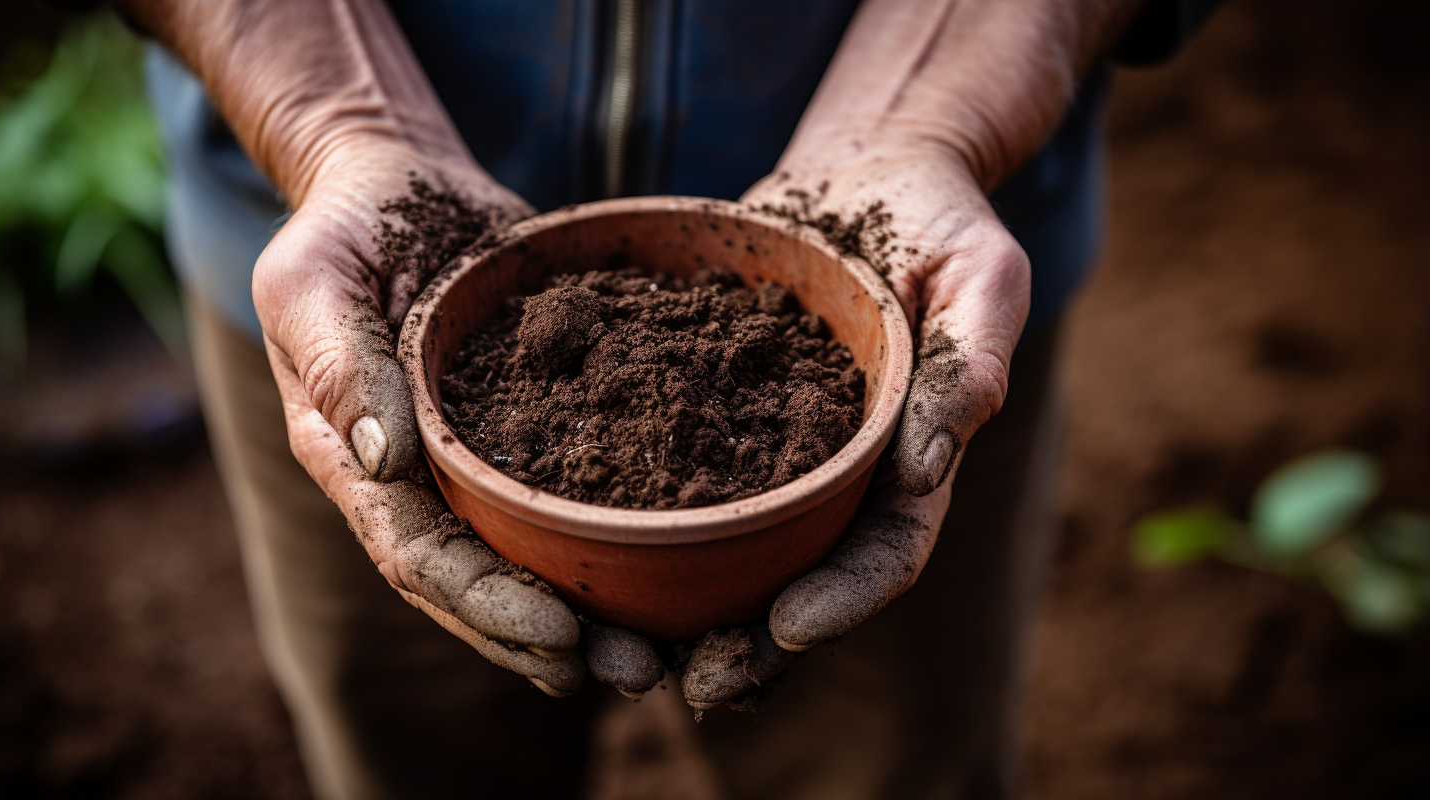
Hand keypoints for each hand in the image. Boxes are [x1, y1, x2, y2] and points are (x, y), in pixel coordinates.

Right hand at [254, 143, 664, 696]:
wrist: (396, 182)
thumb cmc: (344, 227)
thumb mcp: (315, 281)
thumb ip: (338, 363)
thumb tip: (382, 459)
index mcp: (351, 461)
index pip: (418, 555)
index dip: (486, 604)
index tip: (560, 638)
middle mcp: (412, 481)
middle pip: (477, 583)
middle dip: (551, 638)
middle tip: (636, 674)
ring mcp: (468, 461)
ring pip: (526, 556)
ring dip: (591, 612)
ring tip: (664, 653)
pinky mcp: (524, 428)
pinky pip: (565, 494)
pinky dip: (610, 538)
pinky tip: (677, 568)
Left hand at [677, 145, 1030, 708]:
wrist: (871, 167)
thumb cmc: (942, 220)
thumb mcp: (982, 278)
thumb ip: (971, 367)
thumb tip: (928, 472)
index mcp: (914, 457)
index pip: (887, 551)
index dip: (843, 598)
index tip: (786, 628)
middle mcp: (843, 470)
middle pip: (802, 573)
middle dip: (752, 639)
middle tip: (694, 681)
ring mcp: (779, 444)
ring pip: (736, 544)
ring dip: (688, 604)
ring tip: (629, 646)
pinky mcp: (721, 406)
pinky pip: (681, 467)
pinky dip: (642, 512)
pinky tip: (584, 538)